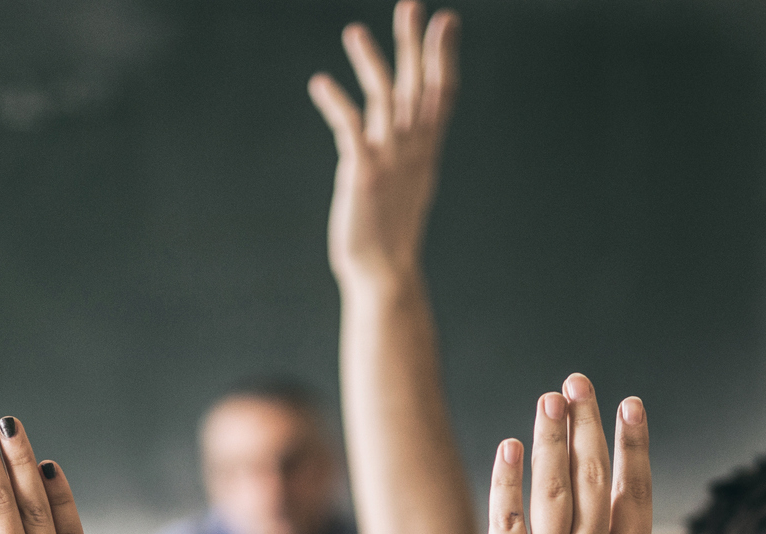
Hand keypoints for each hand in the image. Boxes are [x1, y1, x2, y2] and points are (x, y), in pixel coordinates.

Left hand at [309, 2, 459, 289]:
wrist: (385, 274)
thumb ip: (403, 149)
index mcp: (425, 151)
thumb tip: (399, 126)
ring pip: (385, 100)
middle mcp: (414, 150)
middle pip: (418, 86)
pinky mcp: (365, 174)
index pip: (441, 94)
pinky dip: (336, 103)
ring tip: (354, 31)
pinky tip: (319, 83)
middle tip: (412, 5)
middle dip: (415, 44)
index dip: (443, 56)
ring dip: (371, 63)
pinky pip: (352, 129)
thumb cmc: (389, 233)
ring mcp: (391, 161)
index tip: (446, 21)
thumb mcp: (406, 183)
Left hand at [485, 376, 714, 533]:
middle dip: (588, 424)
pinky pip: (506, 520)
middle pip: (592, 477)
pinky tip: (509, 448)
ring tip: (549, 398)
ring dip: (551, 438)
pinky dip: (508, 482)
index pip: (635, 491)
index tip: (632, 406)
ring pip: (551, 488)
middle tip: (579, 382)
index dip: (634, 445)